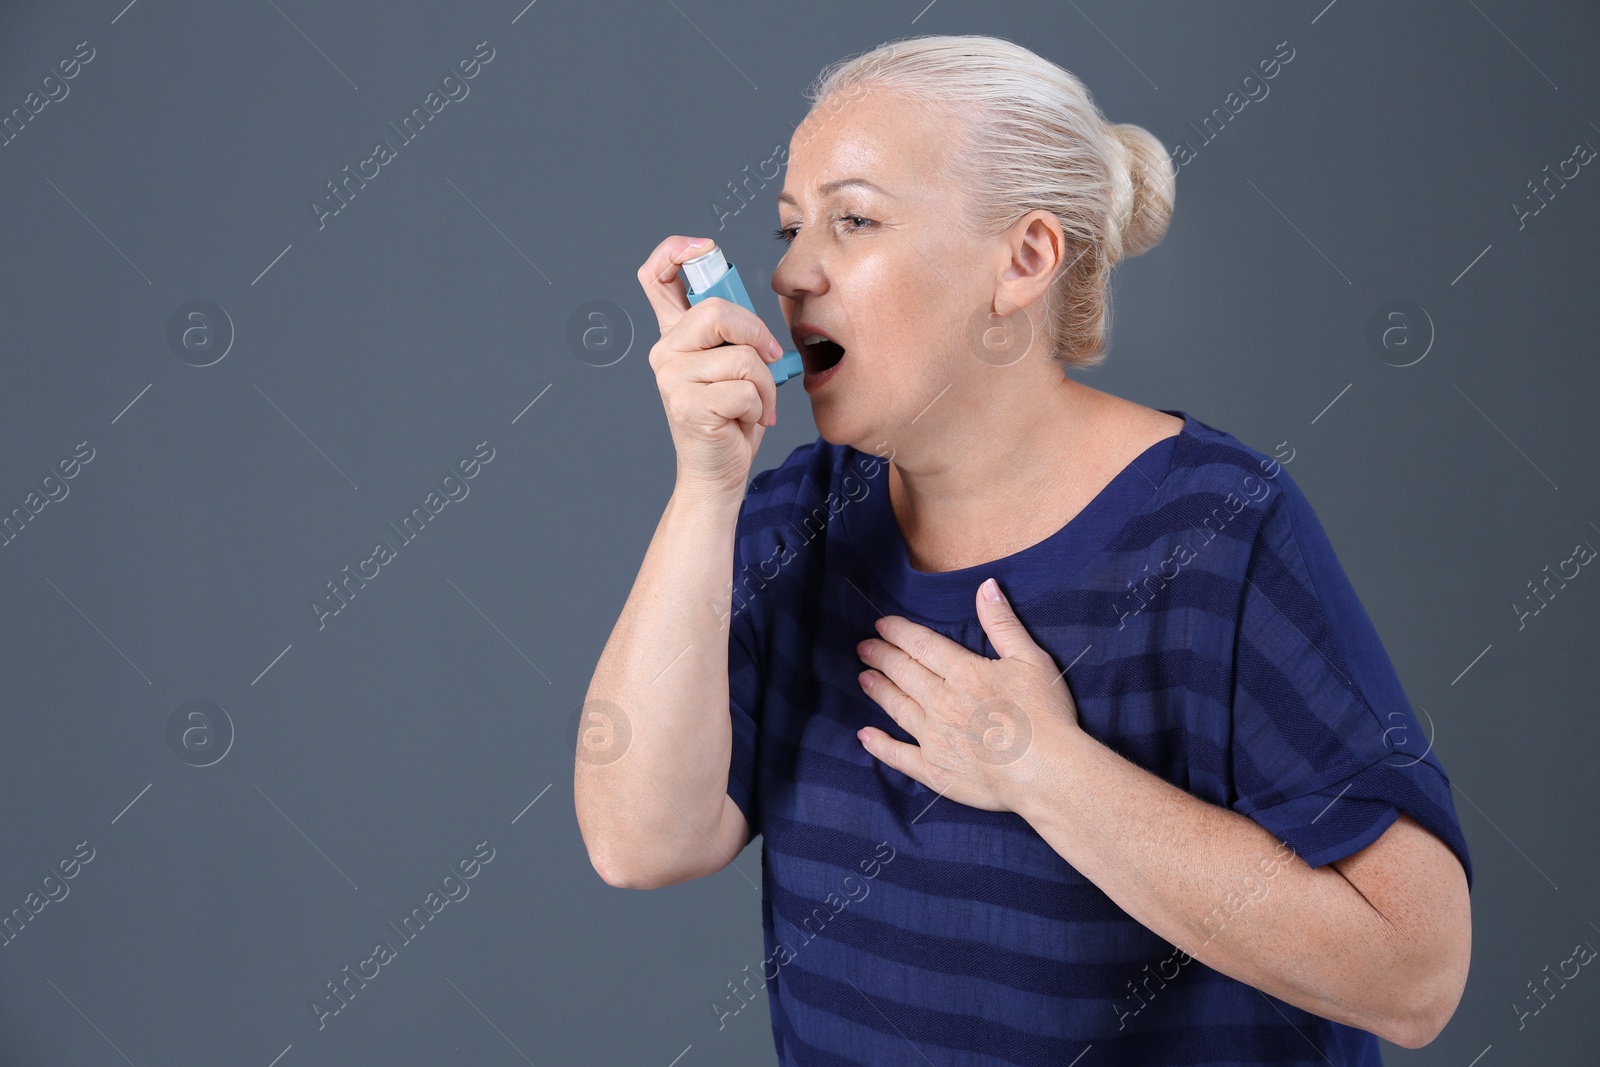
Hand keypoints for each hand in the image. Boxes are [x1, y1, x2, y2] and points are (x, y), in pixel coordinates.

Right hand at [637, 235, 785, 495]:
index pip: (655, 276)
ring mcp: (671, 377)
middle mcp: (665, 350)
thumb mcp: (734, 365)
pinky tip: (744, 421)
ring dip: (764, 384)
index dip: (675, 251)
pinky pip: (745, 388)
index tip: (704, 248)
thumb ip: (733, 333)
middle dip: (757, 335)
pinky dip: (759, 407)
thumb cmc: (731, 418)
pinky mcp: (687, 404)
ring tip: (754, 404)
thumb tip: (753, 320)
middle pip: (717, 311)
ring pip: (742, 356)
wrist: (718, 472)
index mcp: (674, 334)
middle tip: (770, 360)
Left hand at [854, 577, 1081, 813]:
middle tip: (864, 648)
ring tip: (864, 678)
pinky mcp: (935, 771)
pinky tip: (865, 736)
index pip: (921, 645)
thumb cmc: (1045, 715)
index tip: (881, 625)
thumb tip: (986, 586)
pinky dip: (879, 745)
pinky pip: (899, 756)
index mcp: (963, 672)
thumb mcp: (1031, 659)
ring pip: (897, 707)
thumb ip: (1003, 623)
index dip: (898, 632)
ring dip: (879, 690)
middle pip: (903, 673)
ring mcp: (934, 738)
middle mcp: (940, 702)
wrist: (1047, 773)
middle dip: (881, 656)